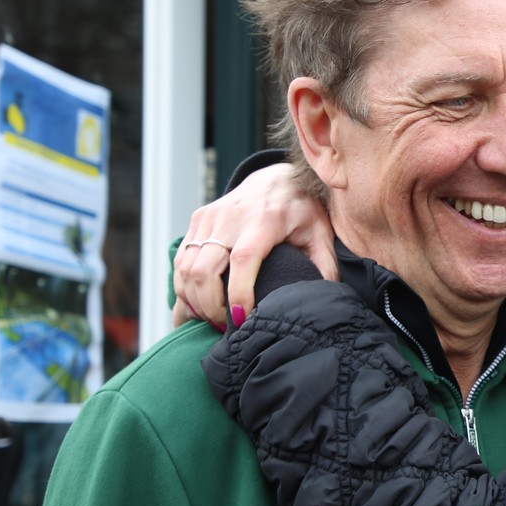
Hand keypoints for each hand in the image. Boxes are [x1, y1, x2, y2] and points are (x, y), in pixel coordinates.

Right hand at [173, 163, 337, 328]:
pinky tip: (197, 307)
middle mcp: (231, 218)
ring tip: (214, 320)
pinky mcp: (198, 221)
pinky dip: (184, 289)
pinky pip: (181, 262)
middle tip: (228, 327)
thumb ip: (324, 266)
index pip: (243, 260)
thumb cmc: (302, 210)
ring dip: (195, 302)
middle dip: (211, 307)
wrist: (277, 177)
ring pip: (186, 269)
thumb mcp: (320, 234)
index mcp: (264, 221)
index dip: (238, 294)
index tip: (242, 320)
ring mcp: (209, 218)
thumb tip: (323, 300)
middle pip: (204, 271)